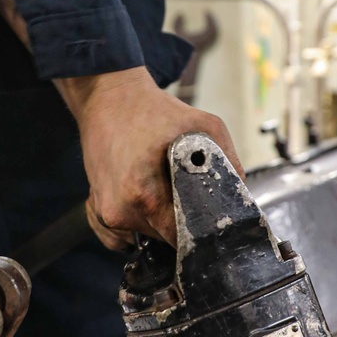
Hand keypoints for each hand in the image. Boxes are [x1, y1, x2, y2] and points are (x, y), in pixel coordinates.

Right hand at [56, 66, 243, 249]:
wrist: (108, 97)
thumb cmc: (152, 110)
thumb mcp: (204, 126)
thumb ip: (229, 164)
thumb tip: (241, 195)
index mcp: (144, 196)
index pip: (180, 240)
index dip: (198, 232)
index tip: (204, 219)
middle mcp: (119, 212)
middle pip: (162, 240)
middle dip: (177, 220)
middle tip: (181, 189)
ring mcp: (103, 213)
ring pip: (143, 237)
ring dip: (156, 221)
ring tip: (157, 186)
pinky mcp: (95, 208)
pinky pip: (121, 235)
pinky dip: (134, 221)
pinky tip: (140, 194)